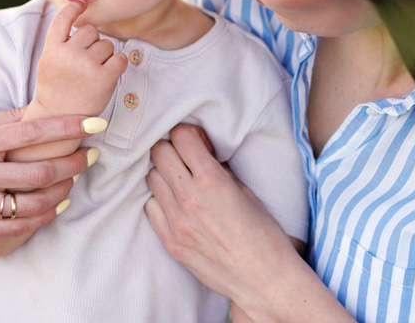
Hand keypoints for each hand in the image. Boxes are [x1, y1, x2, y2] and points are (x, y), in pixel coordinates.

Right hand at [0, 108, 101, 243]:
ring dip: (63, 192)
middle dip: (74, 164)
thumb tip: (43, 107)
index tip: (97, 123)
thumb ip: (5, 119)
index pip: (32, 132)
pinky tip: (56, 205)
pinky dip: (43, 217)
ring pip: (32, 204)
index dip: (69, 127)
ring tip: (75, 181)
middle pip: (39, 172)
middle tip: (91, 156)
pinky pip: (15, 228)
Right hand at [35, 1, 128, 116]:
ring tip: (94, 71)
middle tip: (86, 61)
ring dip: (105, 54)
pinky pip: (120, 58)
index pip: (63, 19)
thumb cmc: (57, 86)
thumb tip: (79, 12)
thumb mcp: (49, 61)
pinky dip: (119, 63)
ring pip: (107, 44)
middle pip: (91, 31)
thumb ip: (60, 41)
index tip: (81, 5)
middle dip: (92, 42)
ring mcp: (86, 66)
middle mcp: (68, 55)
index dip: (74, 9)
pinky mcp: (104, 78)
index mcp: (52, 50)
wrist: (60, 117)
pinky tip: (110, 72)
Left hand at [145, 125, 305, 312]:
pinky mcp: (170, 241)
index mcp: (212, 180)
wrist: (263, 279)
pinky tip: (177, 204)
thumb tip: (202, 153)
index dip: (189, 134)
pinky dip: (160, 200)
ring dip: (164, 173)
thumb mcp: (247, 192)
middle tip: (187, 156)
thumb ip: (220, 170)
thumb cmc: (264, 235)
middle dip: (173, 148)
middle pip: (159, 153)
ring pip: (151, 178)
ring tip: (182, 180)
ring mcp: (176, 222)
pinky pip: (150, 207)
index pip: (180, 136)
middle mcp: (188, 198)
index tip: (198, 141)